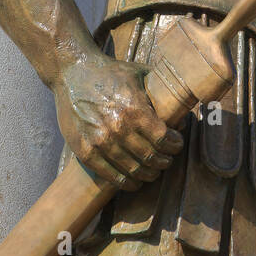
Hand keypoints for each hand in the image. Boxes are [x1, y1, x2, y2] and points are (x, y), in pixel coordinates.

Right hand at [52, 55, 183, 189]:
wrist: (72, 73)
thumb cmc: (109, 73)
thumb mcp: (140, 73)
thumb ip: (161, 93)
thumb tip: (182, 115)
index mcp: (134, 109)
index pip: (163, 139)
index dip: (175, 146)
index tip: (176, 145)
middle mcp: (117, 128)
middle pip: (150, 157)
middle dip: (164, 161)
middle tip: (167, 160)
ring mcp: (99, 141)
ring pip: (133, 170)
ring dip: (148, 174)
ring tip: (153, 171)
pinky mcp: (84, 151)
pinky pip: (110, 175)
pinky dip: (126, 182)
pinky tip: (134, 181)